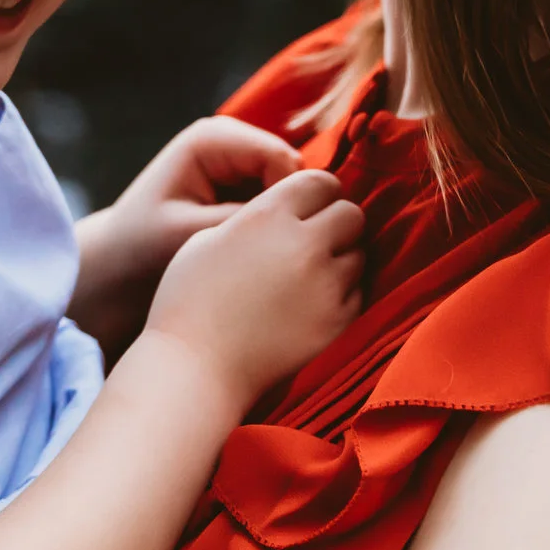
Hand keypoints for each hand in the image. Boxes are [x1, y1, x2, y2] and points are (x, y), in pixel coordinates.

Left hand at [71, 117, 304, 353]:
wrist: (121, 260)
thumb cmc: (144, 246)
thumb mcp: (190, 233)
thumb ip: (241, 219)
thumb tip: (295, 216)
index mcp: (210, 139)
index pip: (278, 157)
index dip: (288, 198)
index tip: (276, 242)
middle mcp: (228, 137)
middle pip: (290, 168)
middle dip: (287, 207)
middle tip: (274, 251)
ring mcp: (237, 157)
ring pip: (290, 184)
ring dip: (282, 215)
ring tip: (263, 252)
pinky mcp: (242, 179)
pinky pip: (279, 197)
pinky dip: (275, 220)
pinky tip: (260, 248)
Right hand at [144, 169, 364, 404]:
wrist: (196, 368)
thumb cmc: (189, 301)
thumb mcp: (208, 237)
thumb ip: (256, 215)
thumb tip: (289, 207)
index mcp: (269, 215)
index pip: (322, 181)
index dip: (318, 192)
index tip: (309, 207)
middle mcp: (304, 244)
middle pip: (351, 214)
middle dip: (336, 222)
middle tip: (316, 239)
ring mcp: (326, 285)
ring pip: (359, 254)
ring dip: (341, 258)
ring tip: (310, 275)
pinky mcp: (337, 322)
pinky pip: (358, 292)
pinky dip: (342, 293)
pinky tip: (312, 303)